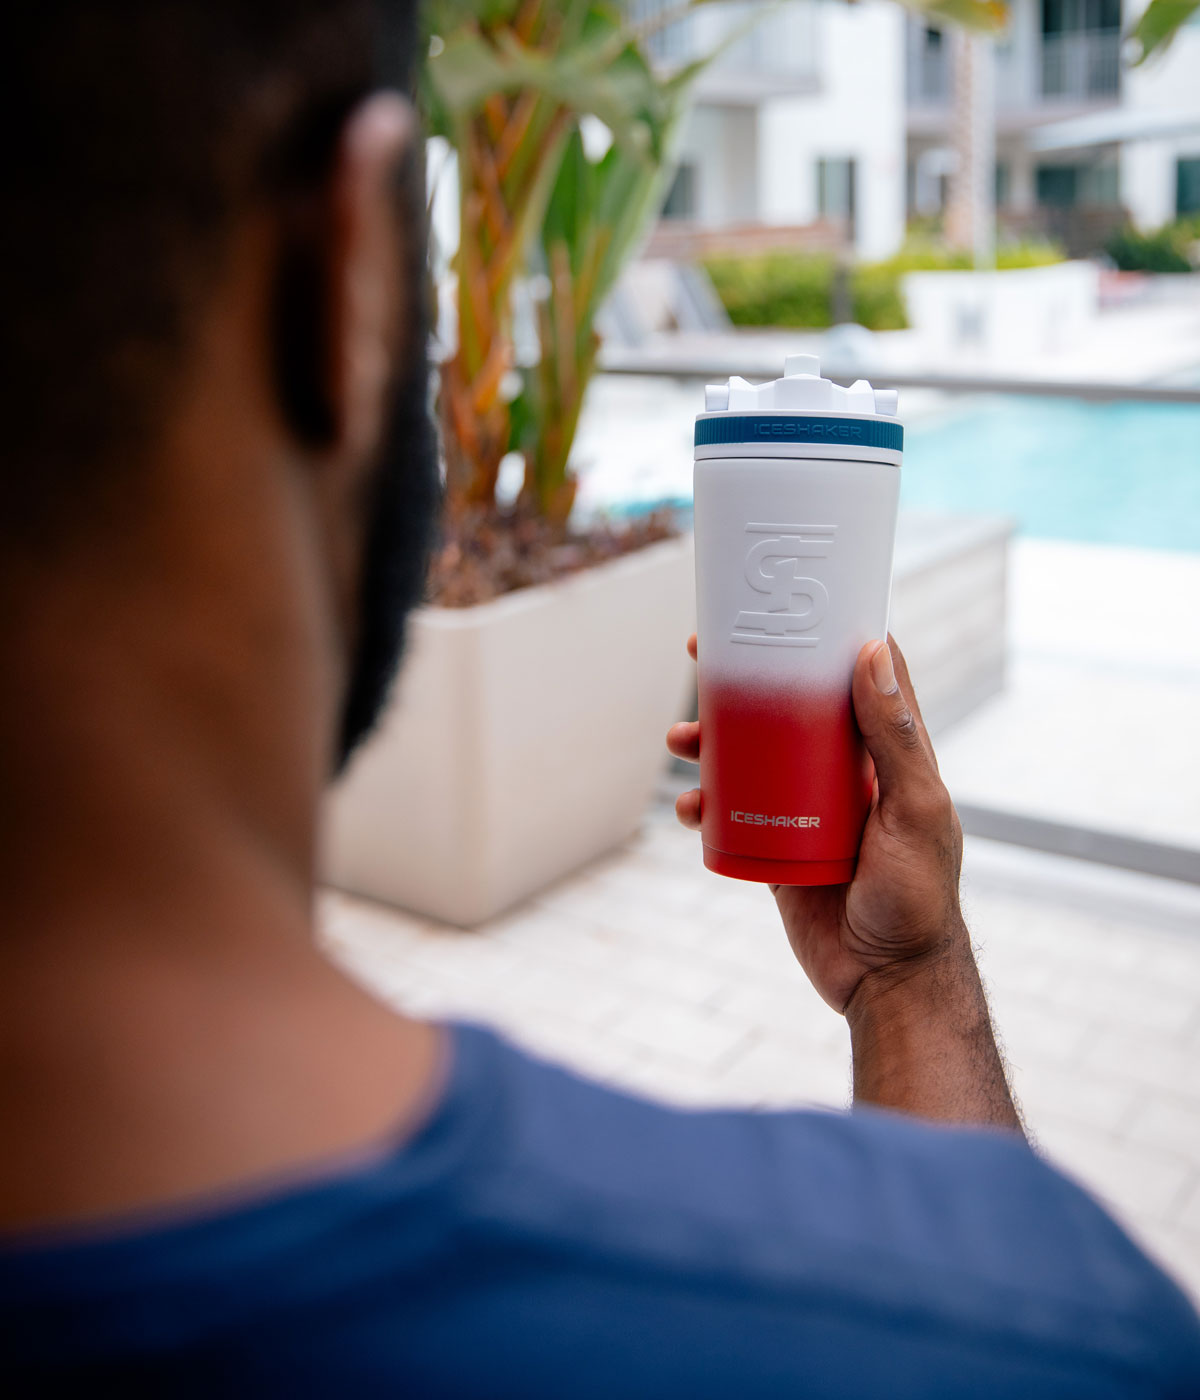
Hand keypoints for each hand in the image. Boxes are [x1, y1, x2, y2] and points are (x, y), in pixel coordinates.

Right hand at [667, 635, 966, 1016]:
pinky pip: (731, 814)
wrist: (887, 982)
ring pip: (750, 757)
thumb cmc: (917, 898)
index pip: (855, 678)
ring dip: (711, 742)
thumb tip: (873, 651)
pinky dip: (704, 807)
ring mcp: (805, 810)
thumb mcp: (913, 811)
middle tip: (699, 656)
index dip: (820, 637)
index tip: (782, 607)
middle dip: (743, 684)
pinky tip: (690, 810)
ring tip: (681, 740)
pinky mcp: (775, 848)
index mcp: (885, 756)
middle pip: (787, 709)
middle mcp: (843, 774)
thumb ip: (893, 738)